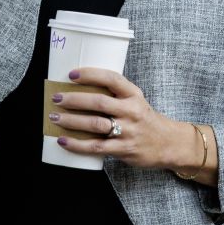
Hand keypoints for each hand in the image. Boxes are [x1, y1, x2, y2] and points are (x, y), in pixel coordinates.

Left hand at [51, 68, 215, 183]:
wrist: (169, 144)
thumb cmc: (145, 119)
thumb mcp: (135, 101)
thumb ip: (114, 95)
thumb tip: (78, 89)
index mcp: (133, 94)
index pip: (111, 79)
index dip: (90, 74)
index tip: (71, 74)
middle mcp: (132, 111)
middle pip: (99, 102)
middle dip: (74, 99)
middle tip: (56, 97)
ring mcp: (128, 131)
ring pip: (95, 123)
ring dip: (71, 120)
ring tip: (54, 117)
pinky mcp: (123, 149)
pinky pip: (96, 146)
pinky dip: (77, 144)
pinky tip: (63, 140)